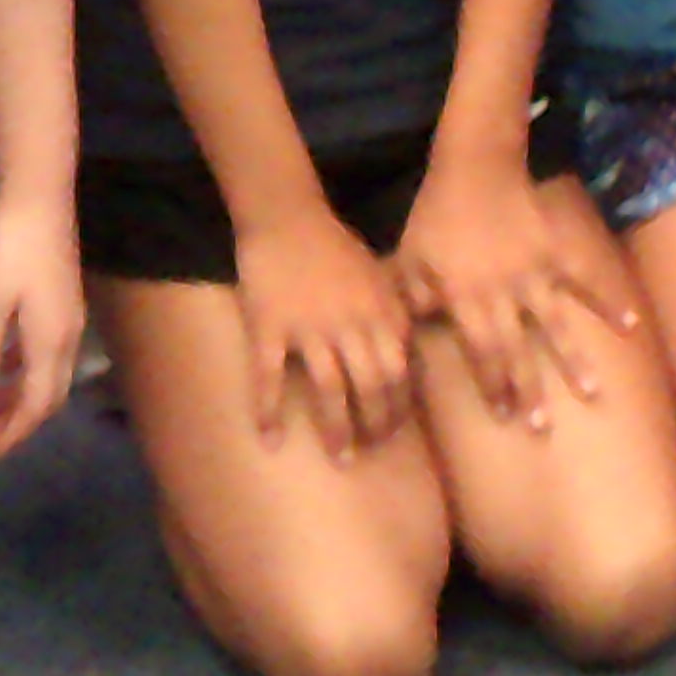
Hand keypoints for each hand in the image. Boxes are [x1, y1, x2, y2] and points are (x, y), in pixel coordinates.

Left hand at [0, 188, 85, 457]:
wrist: (40, 199)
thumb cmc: (12, 251)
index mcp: (51, 342)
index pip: (37, 404)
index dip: (15, 431)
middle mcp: (68, 337)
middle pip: (47, 395)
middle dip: (18, 420)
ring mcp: (68, 319)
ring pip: (47, 374)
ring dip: (19, 395)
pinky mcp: (61, 302)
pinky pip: (44, 352)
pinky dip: (23, 368)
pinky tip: (0, 364)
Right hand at [233, 205, 417, 459]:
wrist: (288, 217)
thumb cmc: (335, 248)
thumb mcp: (379, 276)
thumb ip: (394, 314)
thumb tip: (407, 357)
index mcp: (380, 312)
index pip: (400, 371)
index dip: (400, 405)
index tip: (397, 429)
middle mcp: (350, 324)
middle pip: (370, 387)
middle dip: (375, 425)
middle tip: (371, 450)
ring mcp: (309, 328)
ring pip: (330, 390)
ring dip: (337, 429)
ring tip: (341, 457)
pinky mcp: (270, 328)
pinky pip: (269, 378)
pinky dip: (268, 411)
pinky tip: (270, 440)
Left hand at [389, 155, 636, 427]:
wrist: (475, 165)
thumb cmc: (437, 216)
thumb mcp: (409, 260)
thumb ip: (413, 302)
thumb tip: (415, 338)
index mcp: (465, 297)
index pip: (482, 351)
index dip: (494, 384)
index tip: (505, 416)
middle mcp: (504, 291)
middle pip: (518, 348)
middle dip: (529, 388)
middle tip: (542, 425)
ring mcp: (535, 271)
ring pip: (556, 323)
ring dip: (573, 359)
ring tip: (591, 392)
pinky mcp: (555, 251)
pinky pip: (585, 279)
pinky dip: (608, 301)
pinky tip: (630, 325)